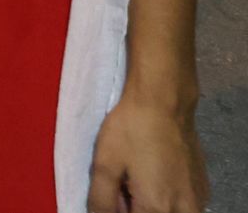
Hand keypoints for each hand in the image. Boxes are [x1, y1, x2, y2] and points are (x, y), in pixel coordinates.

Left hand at [88, 91, 208, 212]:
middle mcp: (184, 211)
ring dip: (150, 205)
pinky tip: (153, 177)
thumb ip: (101, 200)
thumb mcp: (104, 165)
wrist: (164, 102)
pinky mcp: (203, 189)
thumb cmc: (131, 130)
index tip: (114, 193)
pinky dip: (166, 200)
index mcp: (157, 208)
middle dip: (135, 207)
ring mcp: (198, 201)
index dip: (118, 210)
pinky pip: (183, 207)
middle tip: (123, 186)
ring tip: (135, 180)